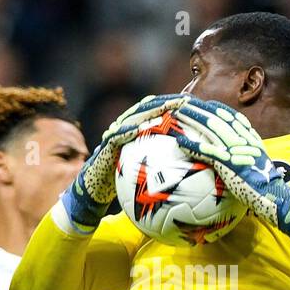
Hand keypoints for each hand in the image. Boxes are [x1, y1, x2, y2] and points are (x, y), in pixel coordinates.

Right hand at [58, 93, 185, 232]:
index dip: (173, 106)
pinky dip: (131, 131)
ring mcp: (116, 134)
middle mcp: (127, 128)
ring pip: (134, 117)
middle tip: (185, 100)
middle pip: (147, 109)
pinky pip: (119, 135)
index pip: (156, 112)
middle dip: (165, 102)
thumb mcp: (147, 172)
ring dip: (150, 112)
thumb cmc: (123, 183)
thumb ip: (165, 166)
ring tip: (167, 109)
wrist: (96, 189)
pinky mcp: (106, 145)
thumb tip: (190, 169)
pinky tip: (144, 129)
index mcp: (137, 131)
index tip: (193, 104)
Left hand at [167, 99, 289, 255]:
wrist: (275, 198)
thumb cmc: (267, 190)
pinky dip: (192, 145)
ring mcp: (236, 150)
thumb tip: (236, 163)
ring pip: (211, 128)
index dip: (218, 109)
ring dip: (192, 119)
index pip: (233, 117)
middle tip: (183, 102)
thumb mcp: (258, 169)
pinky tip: (179, 142)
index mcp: (251, 139)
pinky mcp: (229, 164)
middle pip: (219, 118)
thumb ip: (247, 161)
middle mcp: (244, 140)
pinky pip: (207, 151)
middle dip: (200, 108)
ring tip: (177, 114)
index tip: (205, 104)